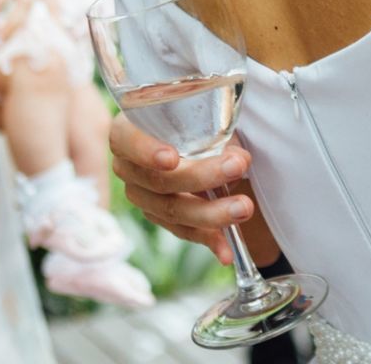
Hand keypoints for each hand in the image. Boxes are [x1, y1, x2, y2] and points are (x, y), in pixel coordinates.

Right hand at [110, 115, 253, 261]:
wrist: (190, 140)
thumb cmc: (191, 120)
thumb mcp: (199, 117)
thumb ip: (214, 132)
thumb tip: (237, 159)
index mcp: (126, 133)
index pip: (127, 140)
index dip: (147, 151)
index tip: (172, 159)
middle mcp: (128, 168)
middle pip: (159, 180)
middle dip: (201, 176)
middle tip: (237, 167)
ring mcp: (142, 198)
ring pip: (172, 211)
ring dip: (212, 212)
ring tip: (244, 207)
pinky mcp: (160, 218)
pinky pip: (184, 232)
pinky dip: (210, 240)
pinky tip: (227, 252)